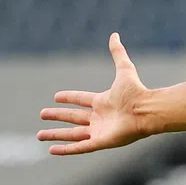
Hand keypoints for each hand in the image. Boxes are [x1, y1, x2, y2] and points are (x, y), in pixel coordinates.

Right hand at [38, 33, 148, 154]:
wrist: (147, 110)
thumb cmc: (137, 92)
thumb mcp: (124, 70)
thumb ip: (118, 53)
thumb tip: (114, 34)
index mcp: (103, 102)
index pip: (82, 100)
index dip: (69, 98)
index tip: (56, 97)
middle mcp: (100, 117)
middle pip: (74, 118)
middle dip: (58, 117)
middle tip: (42, 115)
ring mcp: (100, 131)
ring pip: (73, 134)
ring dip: (56, 135)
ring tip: (39, 135)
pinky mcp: (100, 142)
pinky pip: (79, 147)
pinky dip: (65, 150)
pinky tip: (51, 150)